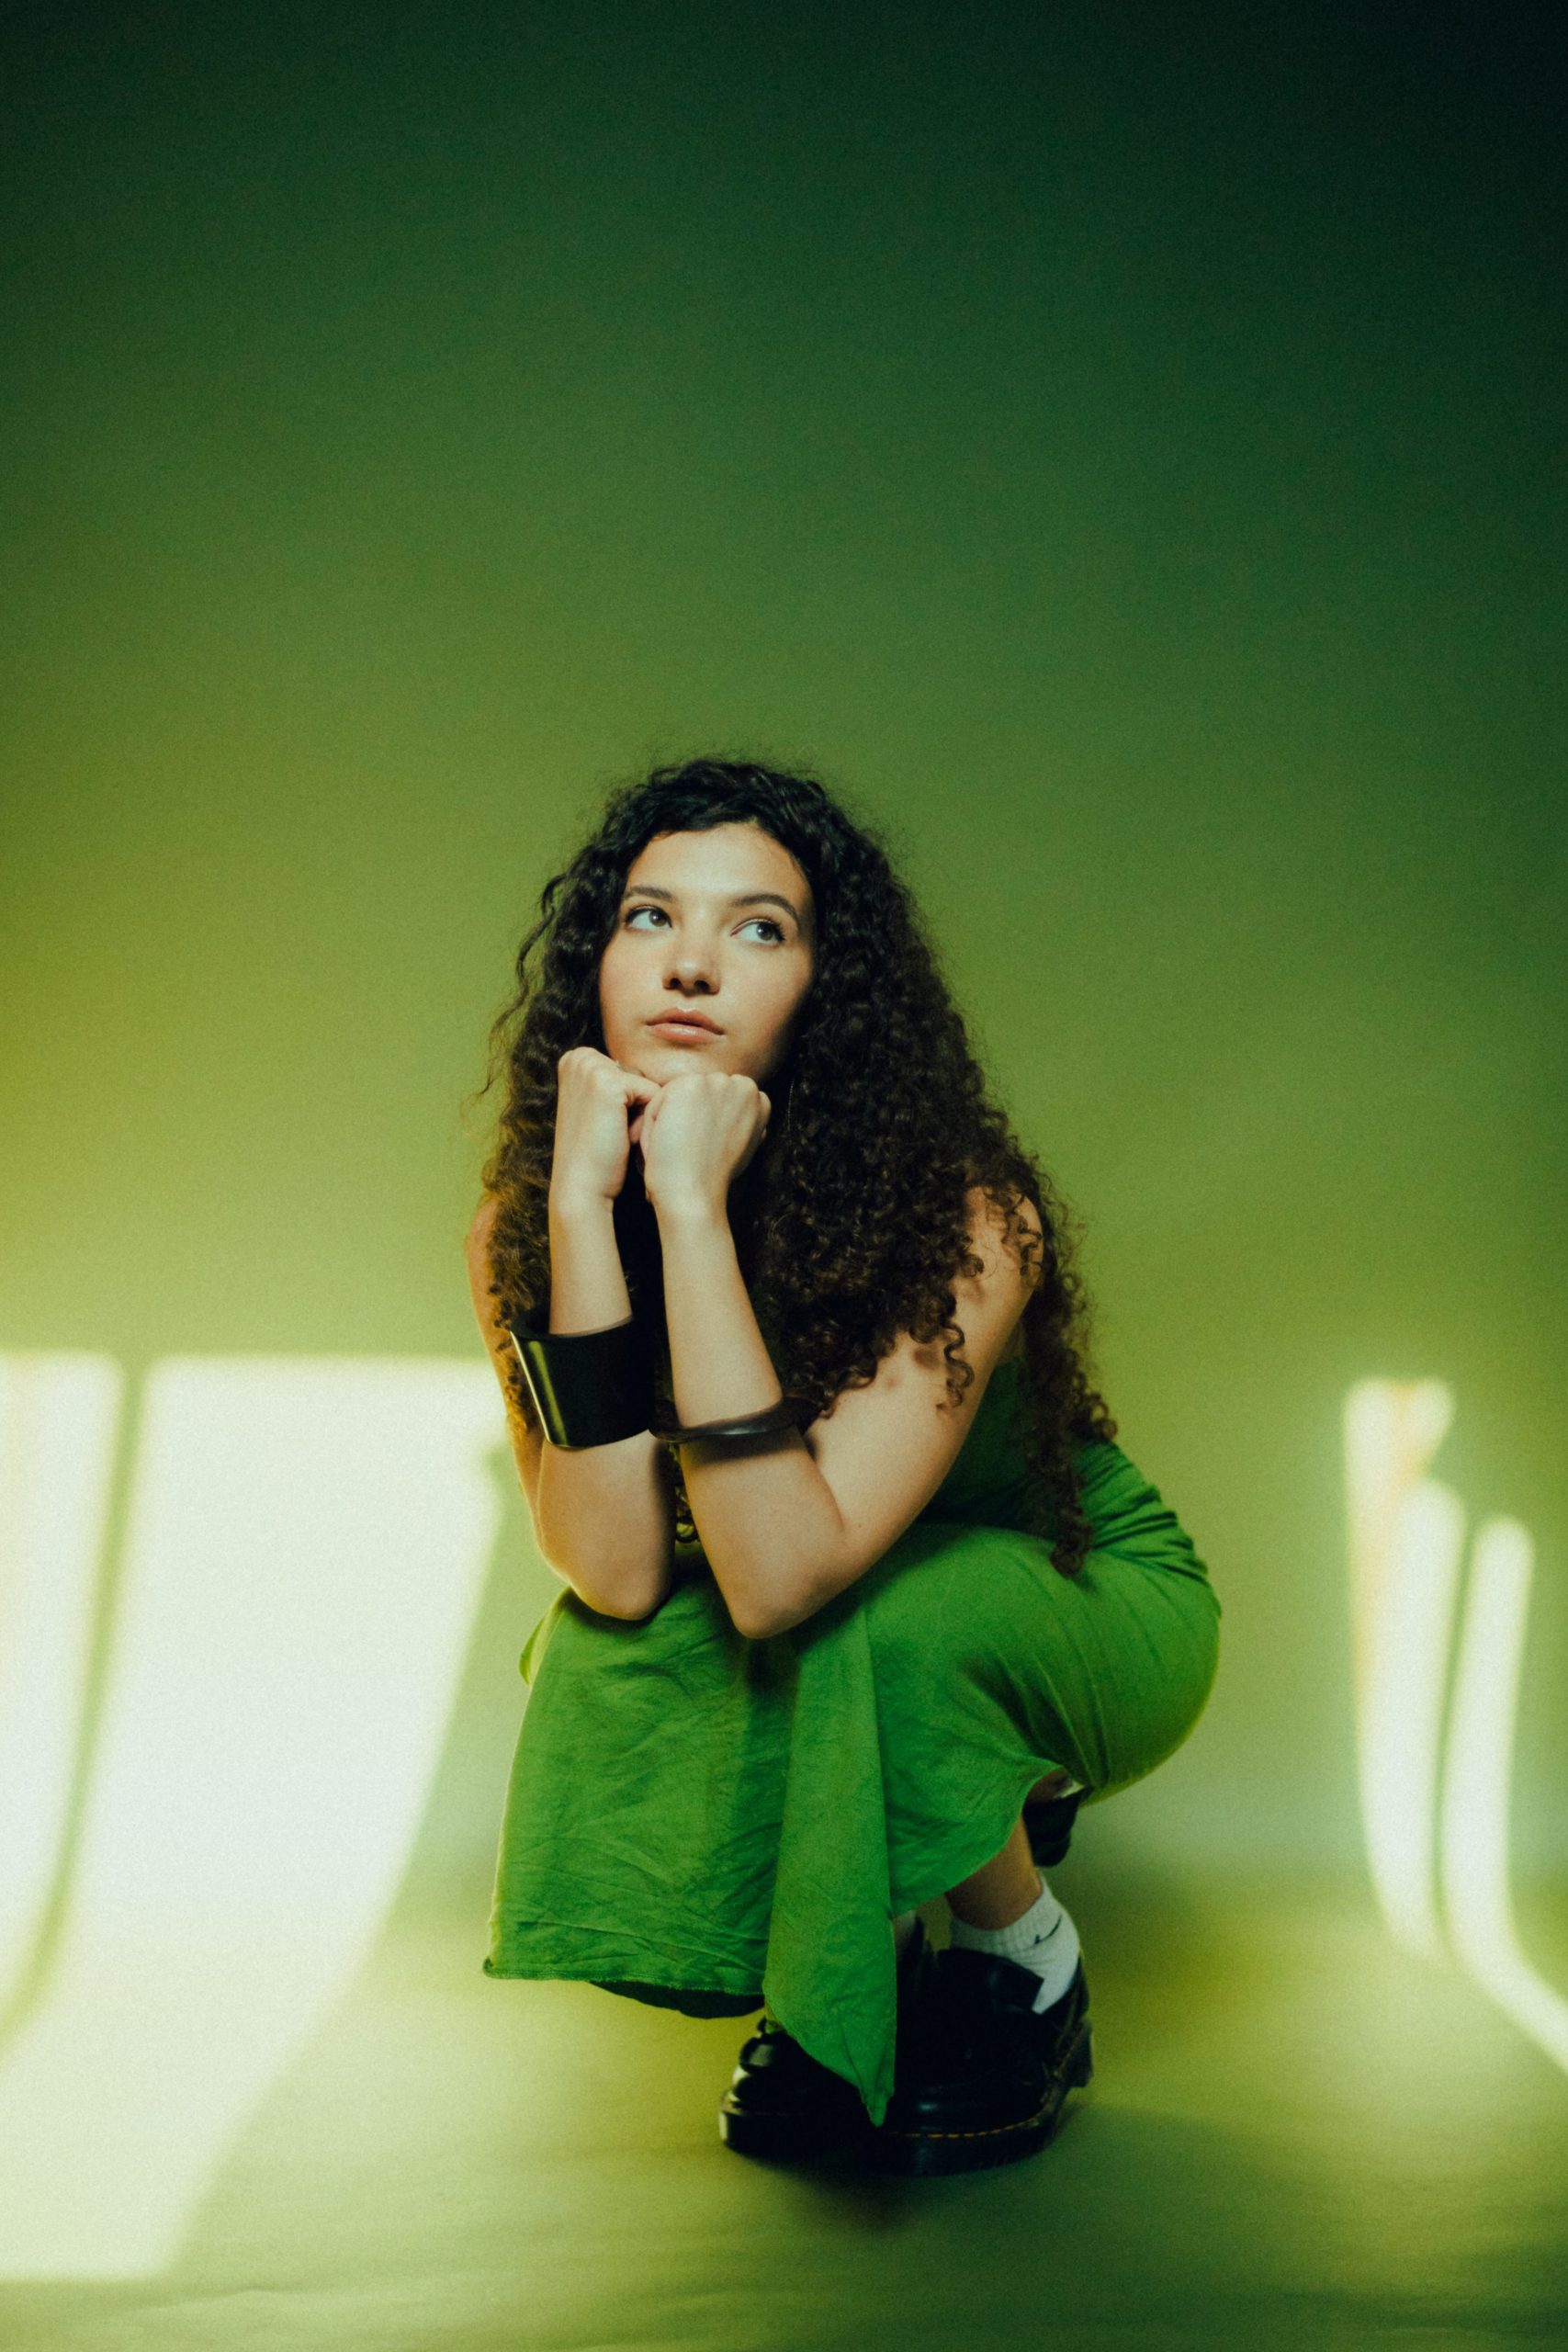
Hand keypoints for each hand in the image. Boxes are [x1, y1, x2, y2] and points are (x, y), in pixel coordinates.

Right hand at [550, 1046, 664, 1211]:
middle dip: (636, 1106)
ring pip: (648, 1085)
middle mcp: (579, 1057)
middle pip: (639, 1075)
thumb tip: (652, 1075)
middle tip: (612, 1133)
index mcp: (575, 1059)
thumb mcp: (599, 1110)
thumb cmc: (595, 1154)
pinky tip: (625, 1138)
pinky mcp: (609, 1083)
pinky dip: (648, 1121)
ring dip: (643, 1114)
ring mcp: (591, 1067)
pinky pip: (655, 1094)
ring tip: (619, 1135)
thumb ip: (616, 1086)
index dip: (627, 1104)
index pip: (628, 1072)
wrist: (581, 1187)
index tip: (606, 1126)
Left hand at [638, 1070, 770, 1219]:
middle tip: (687, 1153)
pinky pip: (658, 1101)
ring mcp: (718, 1083)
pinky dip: (652, 1125)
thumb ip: (738, 1122)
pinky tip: (665, 1145)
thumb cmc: (711, 1177)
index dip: (704, 1127)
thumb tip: (727, 1115)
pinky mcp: (690, 1084)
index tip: (702, 1152)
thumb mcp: (741, 1145)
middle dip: (687, 1121)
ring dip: (669, 1123)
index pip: (717, 1100)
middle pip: (698, 1096)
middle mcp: (744, 1086)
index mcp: (759, 1100)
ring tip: (676, 1150)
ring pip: (676, 1097)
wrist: (694, 1192)